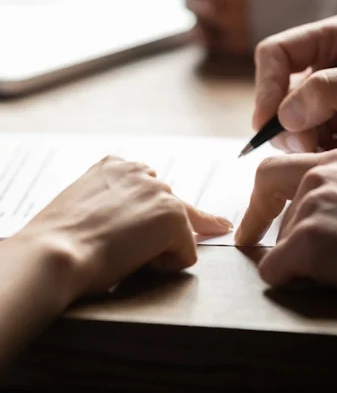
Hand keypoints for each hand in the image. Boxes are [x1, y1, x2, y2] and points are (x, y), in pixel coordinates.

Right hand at [14, 156, 231, 300]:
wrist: (53, 255)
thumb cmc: (58, 242)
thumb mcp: (82, 206)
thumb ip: (111, 201)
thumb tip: (133, 219)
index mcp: (115, 166)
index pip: (150, 188)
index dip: (151, 213)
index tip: (163, 222)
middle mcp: (142, 172)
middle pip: (171, 207)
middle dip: (159, 231)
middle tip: (129, 246)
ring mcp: (160, 192)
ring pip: (178, 231)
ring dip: (158, 248)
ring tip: (123, 254)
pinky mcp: (174, 216)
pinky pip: (186, 254)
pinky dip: (167, 267)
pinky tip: (135, 262)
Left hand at [235, 149, 336, 296]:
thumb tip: (316, 210)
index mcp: (336, 161)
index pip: (274, 171)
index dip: (259, 200)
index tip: (253, 221)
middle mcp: (319, 178)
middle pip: (276, 211)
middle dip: (279, 234)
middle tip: (286, 255)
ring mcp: (312, 208)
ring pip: (281, 242)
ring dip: (300, 259)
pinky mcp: (310, 241)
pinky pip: (275, 267)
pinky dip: (287, 277)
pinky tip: (314, 280)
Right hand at [253, 13, 336, 185]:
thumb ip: (330, 91)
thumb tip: (283, 115)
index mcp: (335, 42)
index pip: (279, 54)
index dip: (267, 83)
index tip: (268, 118)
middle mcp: (326, 74)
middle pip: (276, 94)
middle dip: (282, 121)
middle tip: (301, 143)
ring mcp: (329, 108)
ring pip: (286, 126)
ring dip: (295, 142)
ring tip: (319, 152)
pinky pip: (305, 149)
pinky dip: (308, 158)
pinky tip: (328, 162)